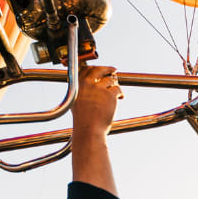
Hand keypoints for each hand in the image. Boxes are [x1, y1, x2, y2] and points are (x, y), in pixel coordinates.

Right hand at [70, 65, 123, 194]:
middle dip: (107, 69)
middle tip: (113, 70)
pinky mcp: (110, 95)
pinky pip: (117, 89)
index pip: (85, 69)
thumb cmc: (83, 120)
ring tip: (116, 91)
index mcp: (77, 85)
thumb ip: (82, 91)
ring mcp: (98, 88)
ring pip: (110, 80)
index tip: (99, 69)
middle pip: (98, 70)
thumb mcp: (76, 102)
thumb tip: (92, 84)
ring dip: (115, 84)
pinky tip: (121, 98)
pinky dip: (120, 93)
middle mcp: (86, 84)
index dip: (94, 68)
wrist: (88, 130)